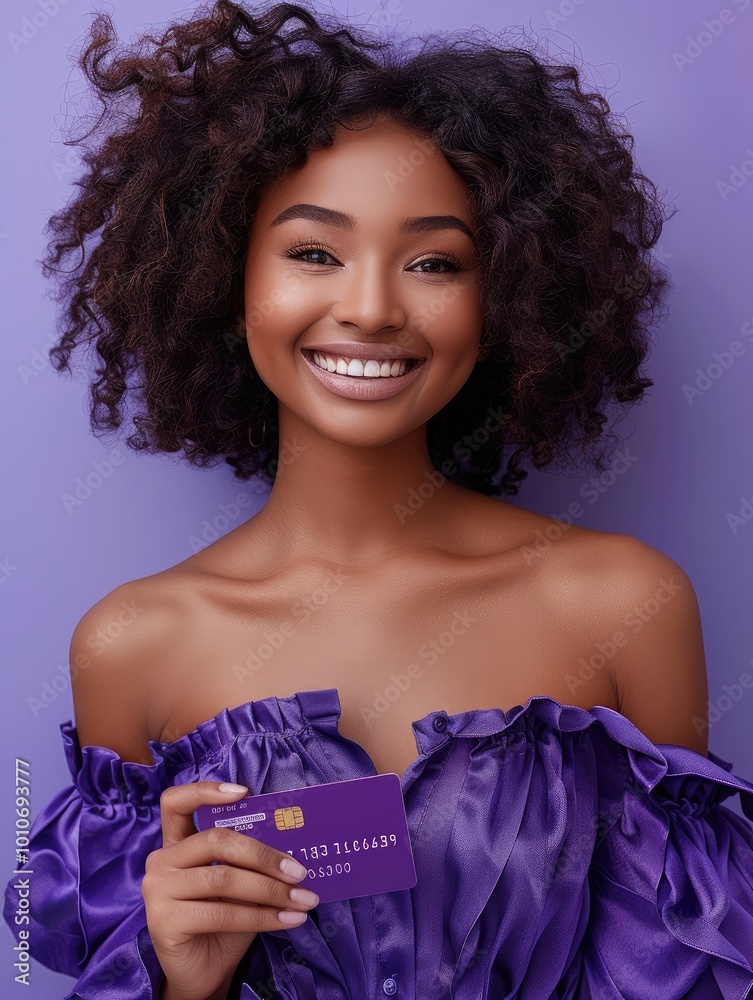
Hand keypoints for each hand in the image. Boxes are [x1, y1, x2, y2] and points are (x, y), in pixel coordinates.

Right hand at [142, 781, 318, 999]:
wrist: (203, 974)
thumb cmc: (224, 923)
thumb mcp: (239, 884)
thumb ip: (249, 861)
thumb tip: (295, 846)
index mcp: (176, 844)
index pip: (175, 802)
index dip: (206, 790)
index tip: (245, 792)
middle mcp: (160, 861)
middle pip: (216, 840)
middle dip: (264, 855)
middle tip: (300, 870)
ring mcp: (157, 890)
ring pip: (224, 877)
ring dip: (271, 889)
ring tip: (304, 899)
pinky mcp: (164, 921)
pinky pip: (223, 912)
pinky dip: (262, 916)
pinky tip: (288, 920)